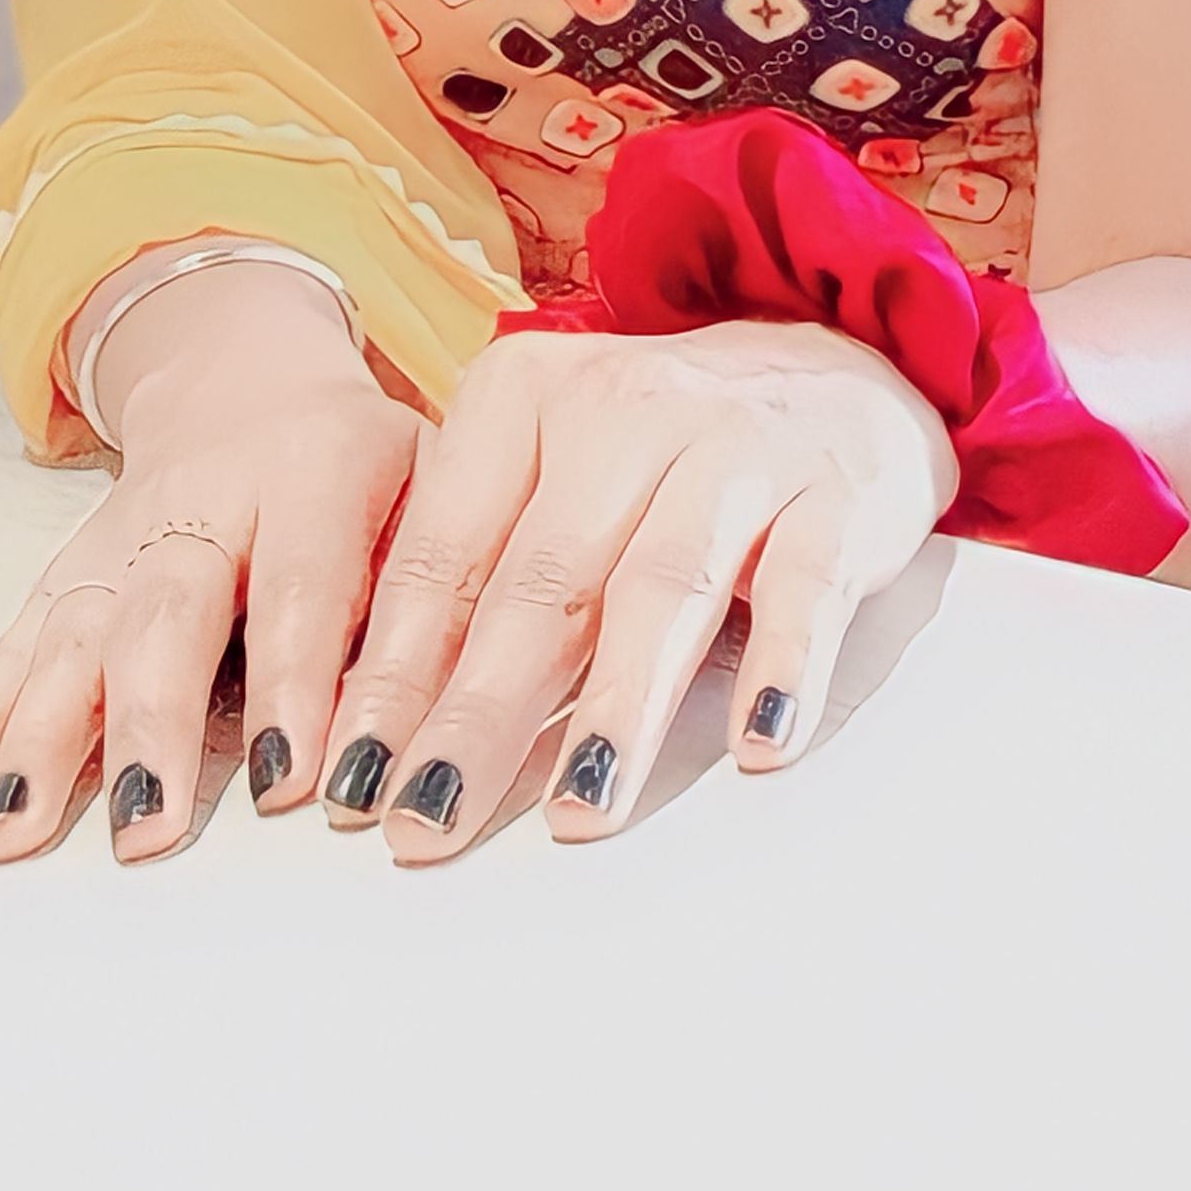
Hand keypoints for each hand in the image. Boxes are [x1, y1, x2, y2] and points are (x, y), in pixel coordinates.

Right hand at [0, 263, 416, 861]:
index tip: (291, 781)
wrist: (250, 369)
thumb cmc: (367, 461)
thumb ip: (434, 596)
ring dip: (42, 731)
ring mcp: (126, 530)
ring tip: (17, 829)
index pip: (305, 583)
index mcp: (319, 468)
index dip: (296, 681)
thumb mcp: (433, 488)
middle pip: (170, 610)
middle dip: (151, 721)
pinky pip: (22, 633)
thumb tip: (429, 734)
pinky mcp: (74, 562)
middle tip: (146, 824)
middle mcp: (208, 497)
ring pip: (80, 626)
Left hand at [320, 314, 958, 861]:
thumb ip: (475, 573)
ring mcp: (736, 447)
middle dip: (479, 714)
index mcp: (524, 396)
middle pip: (540, 584)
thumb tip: (376, 728)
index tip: (354, 778)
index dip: (393, 673)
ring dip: (618, 706)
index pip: (444, 553)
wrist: (836, 373)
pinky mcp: (836, 495)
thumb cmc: (663, 454)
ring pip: (664, 586)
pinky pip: (806, 586)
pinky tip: (757, 742)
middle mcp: (623, 409)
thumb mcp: (551, 476)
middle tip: (428, 817)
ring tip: (578, 808)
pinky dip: (782, 663)